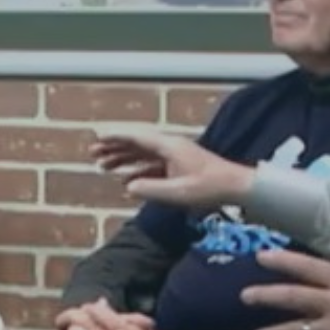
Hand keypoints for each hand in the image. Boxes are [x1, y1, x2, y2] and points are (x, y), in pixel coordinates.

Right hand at [91, 130, 253, 211]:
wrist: (236, 187)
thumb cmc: (210, 188)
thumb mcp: (178, 192)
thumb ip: (151, 189)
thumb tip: (127, 187)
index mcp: (169, 147)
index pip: (136, 138)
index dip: (115, 137)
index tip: (97, 137)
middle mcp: (170, 147)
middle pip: (136, 143)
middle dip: (114, 147)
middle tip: (92, 153)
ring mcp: (175, 156)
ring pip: (142, 154)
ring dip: (122, 159)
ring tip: (102, 166)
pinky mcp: (179, 167)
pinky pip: (152, 166)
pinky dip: (137, 171)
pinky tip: (126, 181)